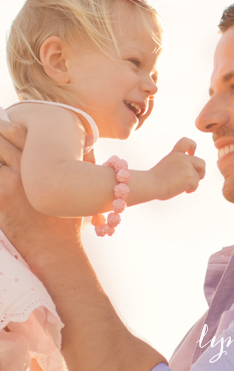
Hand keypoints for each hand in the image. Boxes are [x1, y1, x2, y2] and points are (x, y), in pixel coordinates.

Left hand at [0, 120, 79, 260]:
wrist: (56, 248)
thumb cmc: (70, 219)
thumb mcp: (82, 185)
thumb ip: (87, 159)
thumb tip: (88, 137)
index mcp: (46, 162)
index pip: (19, 131)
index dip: (7, 124)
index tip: (3, 122)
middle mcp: (27, 168)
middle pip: (0, 139)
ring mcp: (11, 183)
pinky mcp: (0, 198)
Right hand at [149, 137, 205, 199]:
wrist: (150, 184)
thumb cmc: (154, 181)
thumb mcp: (166, 167)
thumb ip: (178, 167)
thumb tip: (189, 177)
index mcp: (175, 154)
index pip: (186, 142)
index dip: (192, 147)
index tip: (191, 153)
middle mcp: (183, 158)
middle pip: (201, 163)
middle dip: (201, 172)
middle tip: (196, 178)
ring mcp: (187, 167)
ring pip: (197, 177)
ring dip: (192, 183)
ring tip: (180, 187)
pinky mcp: (190, 176)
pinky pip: (195, 185)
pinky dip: (191, 189)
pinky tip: (183, 191)